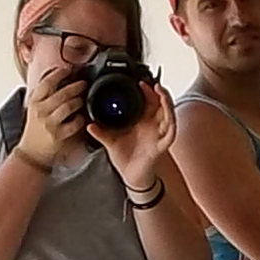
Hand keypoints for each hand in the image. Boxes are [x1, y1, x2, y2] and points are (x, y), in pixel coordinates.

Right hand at [15, 68, 89, 168]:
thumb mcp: (35, 107)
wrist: (32, 151)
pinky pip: (75, 123)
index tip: (69, 69)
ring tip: (84, 99)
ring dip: (80, 101)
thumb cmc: (35, 128)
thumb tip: (56, 73)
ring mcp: (50, 123)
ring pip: (69, 106)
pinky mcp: (59, 135)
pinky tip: (83, 116)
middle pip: (62, 93)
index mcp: (34, 101)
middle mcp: (41, 110)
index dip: (59, 73)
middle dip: (76, 86)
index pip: (47, 82)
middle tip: (84, 84)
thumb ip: (44, 92)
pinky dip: (81, 118)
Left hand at [90, 79, 177, 196]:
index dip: (146, 90)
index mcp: (142, 121)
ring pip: (169, 114)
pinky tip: (168, 115)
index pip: (148, 101)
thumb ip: (100, 132)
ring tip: (160, 92)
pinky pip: (170, 133)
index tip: (139, 82)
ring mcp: (158, 135)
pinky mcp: (161, 146)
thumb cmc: (125, 158)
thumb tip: (88, 124)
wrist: (131, 177)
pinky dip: (170, 123)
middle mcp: (153, 126)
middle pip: (161, 104)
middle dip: (159, 92)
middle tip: (151, 83)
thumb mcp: (109, 141)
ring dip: (167, 102)